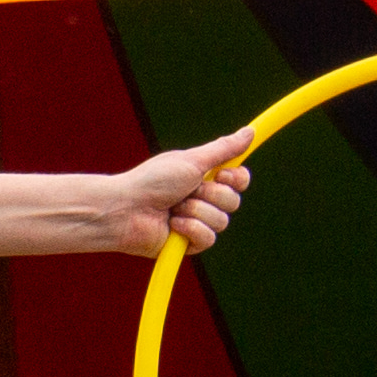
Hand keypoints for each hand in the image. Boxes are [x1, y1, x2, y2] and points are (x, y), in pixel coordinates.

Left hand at [108, 141, 250, 256]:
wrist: (126, 208)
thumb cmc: (152, 180)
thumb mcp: (191, 160)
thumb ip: (223, 149)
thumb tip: (250, 132)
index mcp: (203, 178)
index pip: (238, 181)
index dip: (236, 178)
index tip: (223, 173)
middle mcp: (202, 200)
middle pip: (233, 201)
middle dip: (211, 195)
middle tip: (187, 190)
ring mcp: (196, 222)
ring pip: (222, 221)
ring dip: (196, 211)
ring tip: (173, 208)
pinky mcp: (188, 244)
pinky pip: (209, 239)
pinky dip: (191, 229)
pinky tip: (172, 225)